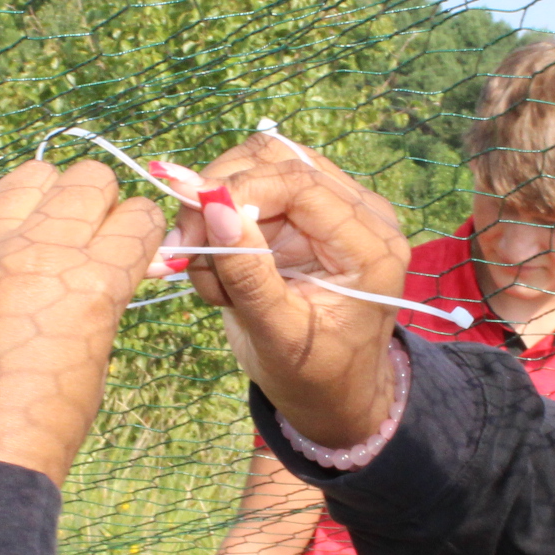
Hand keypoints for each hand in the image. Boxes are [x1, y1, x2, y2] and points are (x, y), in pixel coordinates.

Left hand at [0, 160, 168, 484]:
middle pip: (88, 179)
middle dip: (101, 206)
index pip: (137, 217)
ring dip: (48, 199)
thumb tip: (106, 270)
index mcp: (88, 284)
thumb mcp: (92, 368)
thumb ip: (100, 303)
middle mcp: (32, 252)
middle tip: (92, 242)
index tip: (135, 249)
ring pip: (29, 176)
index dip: (142, 235)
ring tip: (42, 239)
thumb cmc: (33, 439)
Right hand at [176, 133, 410, 448]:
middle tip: (183, 249)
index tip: (191, 222)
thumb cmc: (315, 377)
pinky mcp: (304, 212)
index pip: (300, 181)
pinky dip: (220, 225)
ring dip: (216, 211)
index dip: (239, 189)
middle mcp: (360, 214)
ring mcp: (331, 207)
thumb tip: (213, 203)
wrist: (334, 394)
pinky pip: (249, 191)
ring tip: (208, 273)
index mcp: (371, 246)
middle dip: (219, 196)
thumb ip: (247, 272)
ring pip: (256, 166)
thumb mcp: (278, 336)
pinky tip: (221, 273)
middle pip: (276, 160)